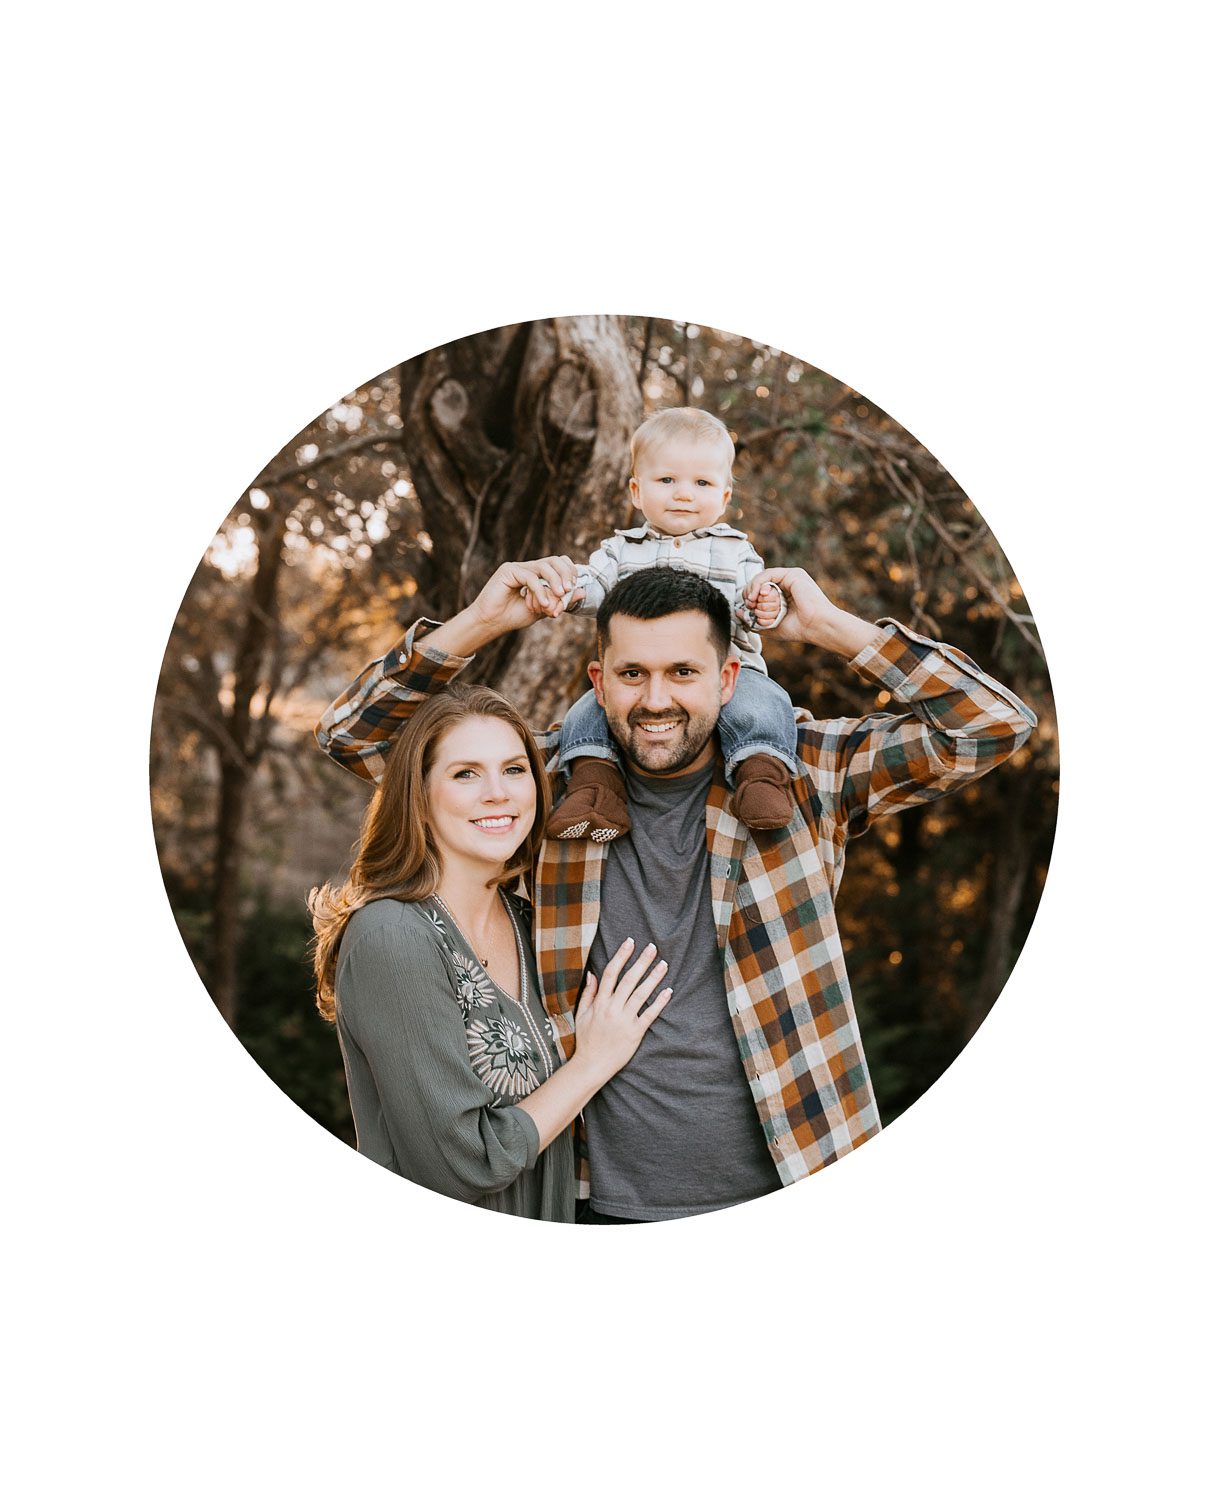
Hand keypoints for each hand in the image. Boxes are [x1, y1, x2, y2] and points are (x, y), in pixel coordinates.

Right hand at [464, 556, 583, 640]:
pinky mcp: (508, 570)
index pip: (559, 563)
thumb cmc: (513, 616)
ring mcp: (518, 567)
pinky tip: (542, 604)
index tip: (572, 588)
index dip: (569, 572)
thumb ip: (560, 600)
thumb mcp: (544, 609)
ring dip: (555, 581)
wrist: (491, 623)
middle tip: (567, 589)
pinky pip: (530, 577)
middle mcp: (528, 568)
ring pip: (544, 566)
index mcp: (537, 575)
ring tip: (559, 595)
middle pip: (554, 560)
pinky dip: (540, 590)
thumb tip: (582, 592)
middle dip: (565, 573)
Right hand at [572, 939, 671, 1083]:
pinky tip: (668, 990)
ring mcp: (625, 1020)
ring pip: (641, 994)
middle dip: (642, 962)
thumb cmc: (586, 1040)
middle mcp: (613, 1008)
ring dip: (653, 978)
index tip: (630, 943)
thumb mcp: (581, 1014)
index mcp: (600, 1003)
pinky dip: (659, 1002)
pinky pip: (650, 1014)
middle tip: (653, 947)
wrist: (592, 1065)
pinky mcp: (636, 1032)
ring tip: (664, 964)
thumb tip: (592, 973)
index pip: (611, 973)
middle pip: (629, 979)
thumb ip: (588, 993)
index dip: (621, 956)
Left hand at [744, 566, 879, 656]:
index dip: (750, 597)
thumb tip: (737, 612)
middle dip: (750, 594)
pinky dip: (759, 584)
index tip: (747, 609)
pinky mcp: (793, 574)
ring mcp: (791, 578)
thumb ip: (754, 620)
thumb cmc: (799, 629)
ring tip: (754, 603)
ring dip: (754, 591)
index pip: (760, 591)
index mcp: (784, 594)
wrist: (816, 627)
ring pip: (762, 579)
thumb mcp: (771, 626)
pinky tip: (759, 595)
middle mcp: (787, 584)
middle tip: (749, 605)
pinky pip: (768, 575)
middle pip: (759, 583)